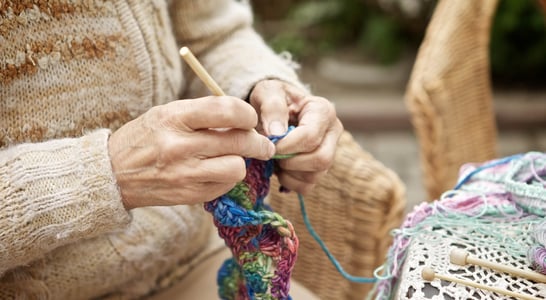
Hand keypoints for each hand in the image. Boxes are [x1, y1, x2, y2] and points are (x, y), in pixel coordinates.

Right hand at [108, 96, 275, 208]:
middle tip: (264, 145)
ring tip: (234, 159)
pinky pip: (225, 186)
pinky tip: (216, 172)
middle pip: (239, 142)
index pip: (227, 110)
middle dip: (259, 143)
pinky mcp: (188, 195)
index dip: (248, 114)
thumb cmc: (147, 137)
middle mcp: (180, 146)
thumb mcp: (168, 113)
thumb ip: (204, 113)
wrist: (112, 173)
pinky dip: (226, 179)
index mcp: (175, 117)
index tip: (251, 119)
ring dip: (241, 163)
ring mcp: (184, 174)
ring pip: (237, 168)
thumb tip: (245, 120)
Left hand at [249, 80, 342, 193]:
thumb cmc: (273, 98)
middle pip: (321, 159)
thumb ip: (272, 107)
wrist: (275, 109)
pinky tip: (279, 168)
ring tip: (274, 158)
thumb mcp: (268, 92)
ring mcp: (330, 152)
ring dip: (288, 173)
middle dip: (291, 162)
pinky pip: (307, 186)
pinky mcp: (320, 169)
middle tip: (272, 154)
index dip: (286, 146)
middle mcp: (333, 132)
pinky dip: (289, 182)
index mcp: (323, 111)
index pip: (310, 137)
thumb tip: (277, 133)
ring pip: (315, 175)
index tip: (269, 144)